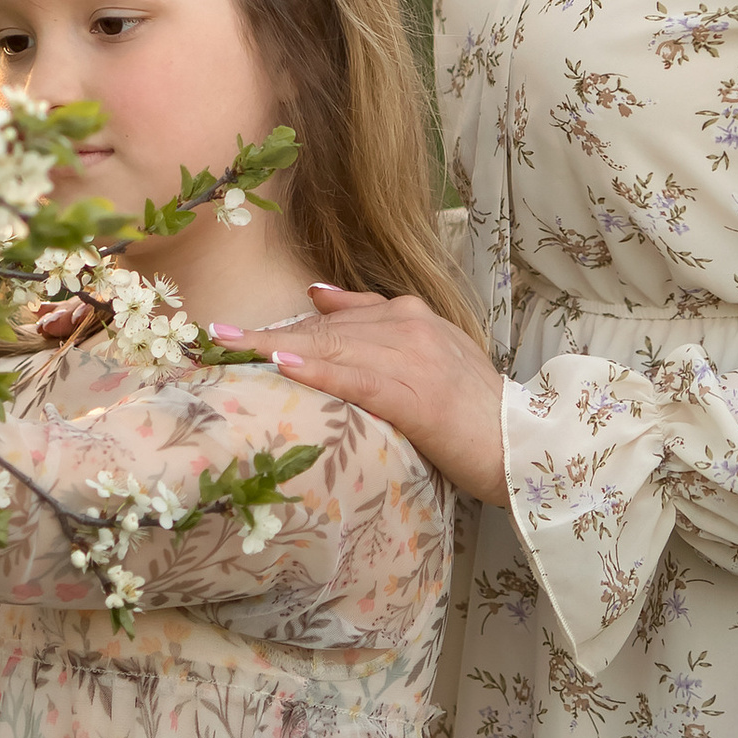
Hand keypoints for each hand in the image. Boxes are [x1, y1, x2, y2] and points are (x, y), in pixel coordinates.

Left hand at [215, 285, 510, 505]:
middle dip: (266, 336)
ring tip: (229, 350)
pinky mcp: (418, 394)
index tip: (233, 333)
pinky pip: (359, 378)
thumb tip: (316, 294)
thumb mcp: (427, 352)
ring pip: (333, 347)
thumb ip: (374, 322)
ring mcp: (414, 358)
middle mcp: (409, 326)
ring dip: (276, 348)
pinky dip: (320, 371)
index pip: (333, 318)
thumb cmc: (471, 408)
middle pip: (325, 329)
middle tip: (214, 340)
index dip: (282, 327)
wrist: (523, 442)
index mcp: (410, 315)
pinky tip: (285, 366)